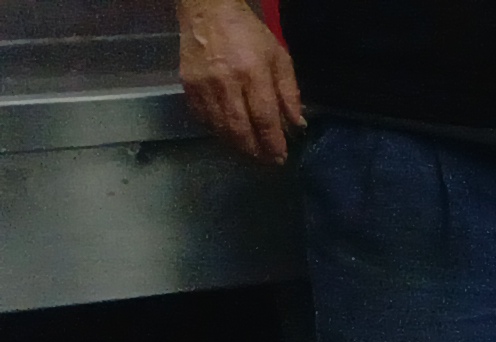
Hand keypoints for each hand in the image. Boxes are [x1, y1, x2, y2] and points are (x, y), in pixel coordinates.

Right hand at [174, 0, 302, 165]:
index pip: (265, 118)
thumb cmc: (249, 34)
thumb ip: (289, 93)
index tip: (281, 158)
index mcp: (252, 73)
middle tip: (267, 162)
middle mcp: (225, 82)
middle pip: (240, 129)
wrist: (207, 12)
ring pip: (220, 128)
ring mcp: (203, 85)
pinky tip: (229, 136)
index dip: (273, 143)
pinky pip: (202, 119)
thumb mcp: (279, 57)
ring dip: (237, 146)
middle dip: (255, 151)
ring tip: (251, 154)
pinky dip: (217, 132)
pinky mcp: (187, 86)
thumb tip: (297, 125)